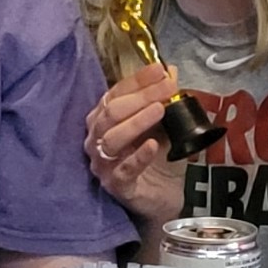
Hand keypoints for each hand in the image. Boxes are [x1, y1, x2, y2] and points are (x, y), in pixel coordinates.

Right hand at [83, 59, 190, 225]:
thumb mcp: (165, 125)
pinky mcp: (115, 186)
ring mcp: (103, 163)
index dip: (137, 81)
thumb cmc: (158, 158)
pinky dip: (138, 156)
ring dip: (136, 121)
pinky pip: (123, 170)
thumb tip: (171, 71)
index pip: (115, 94)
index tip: (160, 70)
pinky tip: (152, 145)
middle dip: (141, 97)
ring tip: (159, 110)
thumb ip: (164, 100)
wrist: (165, 197)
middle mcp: (97, 139)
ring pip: (112, 138)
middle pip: (112, 113)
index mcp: (104, 119)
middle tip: (167, 87)